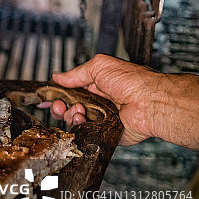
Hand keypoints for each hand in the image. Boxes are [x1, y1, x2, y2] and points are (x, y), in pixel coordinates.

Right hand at [40, 54, 198, 150]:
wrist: (151, 103)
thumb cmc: (133, 81)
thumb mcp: (100, 66)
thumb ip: (76, 73)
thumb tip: (58, 76)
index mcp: (97, 85)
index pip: (71, 90)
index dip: (58, 93)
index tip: (47, 96)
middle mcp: (99, 102)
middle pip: (69, 107)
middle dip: (59, 105)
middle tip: (58, 104)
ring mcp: (101, 118)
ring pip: (74, 121)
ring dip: (69, 114)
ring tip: (77, 110)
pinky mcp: (105, 133)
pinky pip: (85, 132)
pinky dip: (79, 126)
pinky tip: (83, 119)